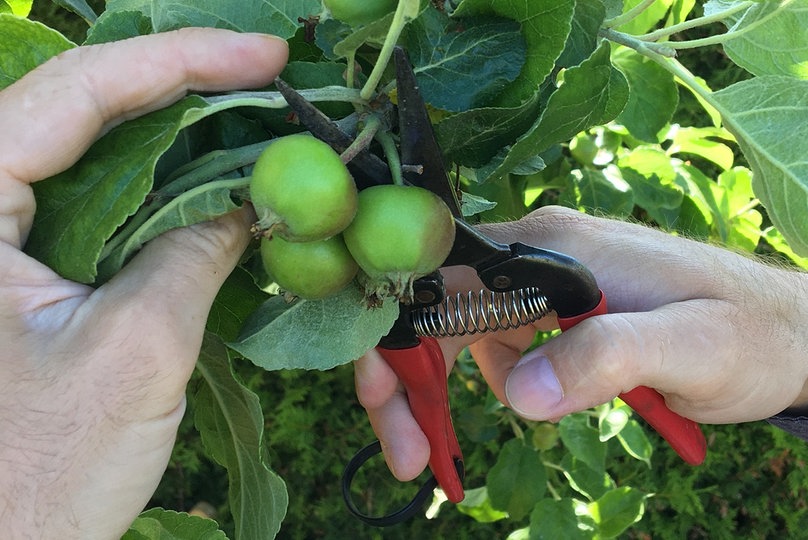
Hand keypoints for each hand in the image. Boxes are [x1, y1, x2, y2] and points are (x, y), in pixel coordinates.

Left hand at [0, 29, 286, 537]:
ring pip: (87, 154)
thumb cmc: (36, 472)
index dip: (181, 61)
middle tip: (269, 77)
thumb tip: (254, 200)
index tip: (266, 58)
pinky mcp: (20, 275)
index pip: (74, 94)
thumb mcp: (136, 349)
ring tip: (252, 118)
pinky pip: (92, 207)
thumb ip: (195, 253)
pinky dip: (158, 191)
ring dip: (173, 134)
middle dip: (180, 83)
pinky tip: (212, 185)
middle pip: (77, 107)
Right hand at [356, 206, 807, 480]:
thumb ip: (605, 360)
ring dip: (444, 389)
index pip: (442, 279)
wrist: (797, 334)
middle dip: (408, 379)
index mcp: (555, 247)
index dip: (398, 340)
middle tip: (408, 459)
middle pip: (438, 305)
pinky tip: (524, 408)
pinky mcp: (564, 307)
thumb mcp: (690, 351)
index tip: (390, 410)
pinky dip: (490, 382)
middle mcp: (540, 251)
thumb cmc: (752, 336)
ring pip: (463, 328)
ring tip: (447, 452)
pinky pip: (501, 340)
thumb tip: (518, 393)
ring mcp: (550, 278)